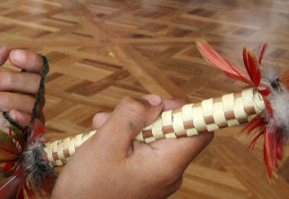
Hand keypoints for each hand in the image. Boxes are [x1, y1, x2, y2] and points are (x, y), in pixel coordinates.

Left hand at [0, 47, 45, 167]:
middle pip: (35, 83)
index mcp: (24, 79)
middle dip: (11, 80)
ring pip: (31, 104)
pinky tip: (9, 115)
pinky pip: (34, 126)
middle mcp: (33, 96)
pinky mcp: (29, 135)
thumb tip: (3, 48)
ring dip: (7, 99)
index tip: (13, 56)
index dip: (29, 59)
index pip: (37, 66)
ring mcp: (33, 116)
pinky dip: (23, 119)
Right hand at [52, 95, 212, 197]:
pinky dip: (122, 141)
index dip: (181, 110)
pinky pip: (140, 152)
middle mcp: (168, 173)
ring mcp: (156, 178)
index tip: (155, 103)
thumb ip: (133, 114)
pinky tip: (101, 144)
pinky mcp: (143, 180)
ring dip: (126, 128)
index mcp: (167, 165)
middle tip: (110, 118)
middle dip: (141, 117)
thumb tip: (155, 101)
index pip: (199, 130)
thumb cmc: (88, 187)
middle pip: (170, 130)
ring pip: (151, 138)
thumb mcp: (106, 141)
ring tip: (99, 131)